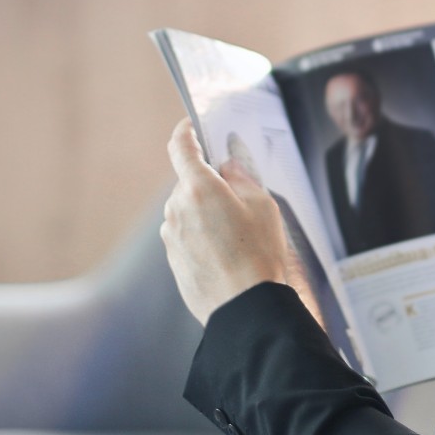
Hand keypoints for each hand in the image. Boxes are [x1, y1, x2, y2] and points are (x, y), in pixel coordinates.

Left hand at [162, 119, 289, 323]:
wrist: (245, 307)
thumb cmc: (259, 254)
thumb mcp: (263, 206)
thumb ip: (241, 179)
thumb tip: (225, 169)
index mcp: (198, 188)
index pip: (181, 147)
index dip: (186, 132)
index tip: (191, 127)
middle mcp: (177, 208)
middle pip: (189, 183)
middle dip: (209, 185)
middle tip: (238, 200)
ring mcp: (171, 236)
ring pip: (187, 211)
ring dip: (206, 214)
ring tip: (237, 237)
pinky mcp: (173, 260)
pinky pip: (186, 237)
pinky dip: (202, 238)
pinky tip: (227, 255)